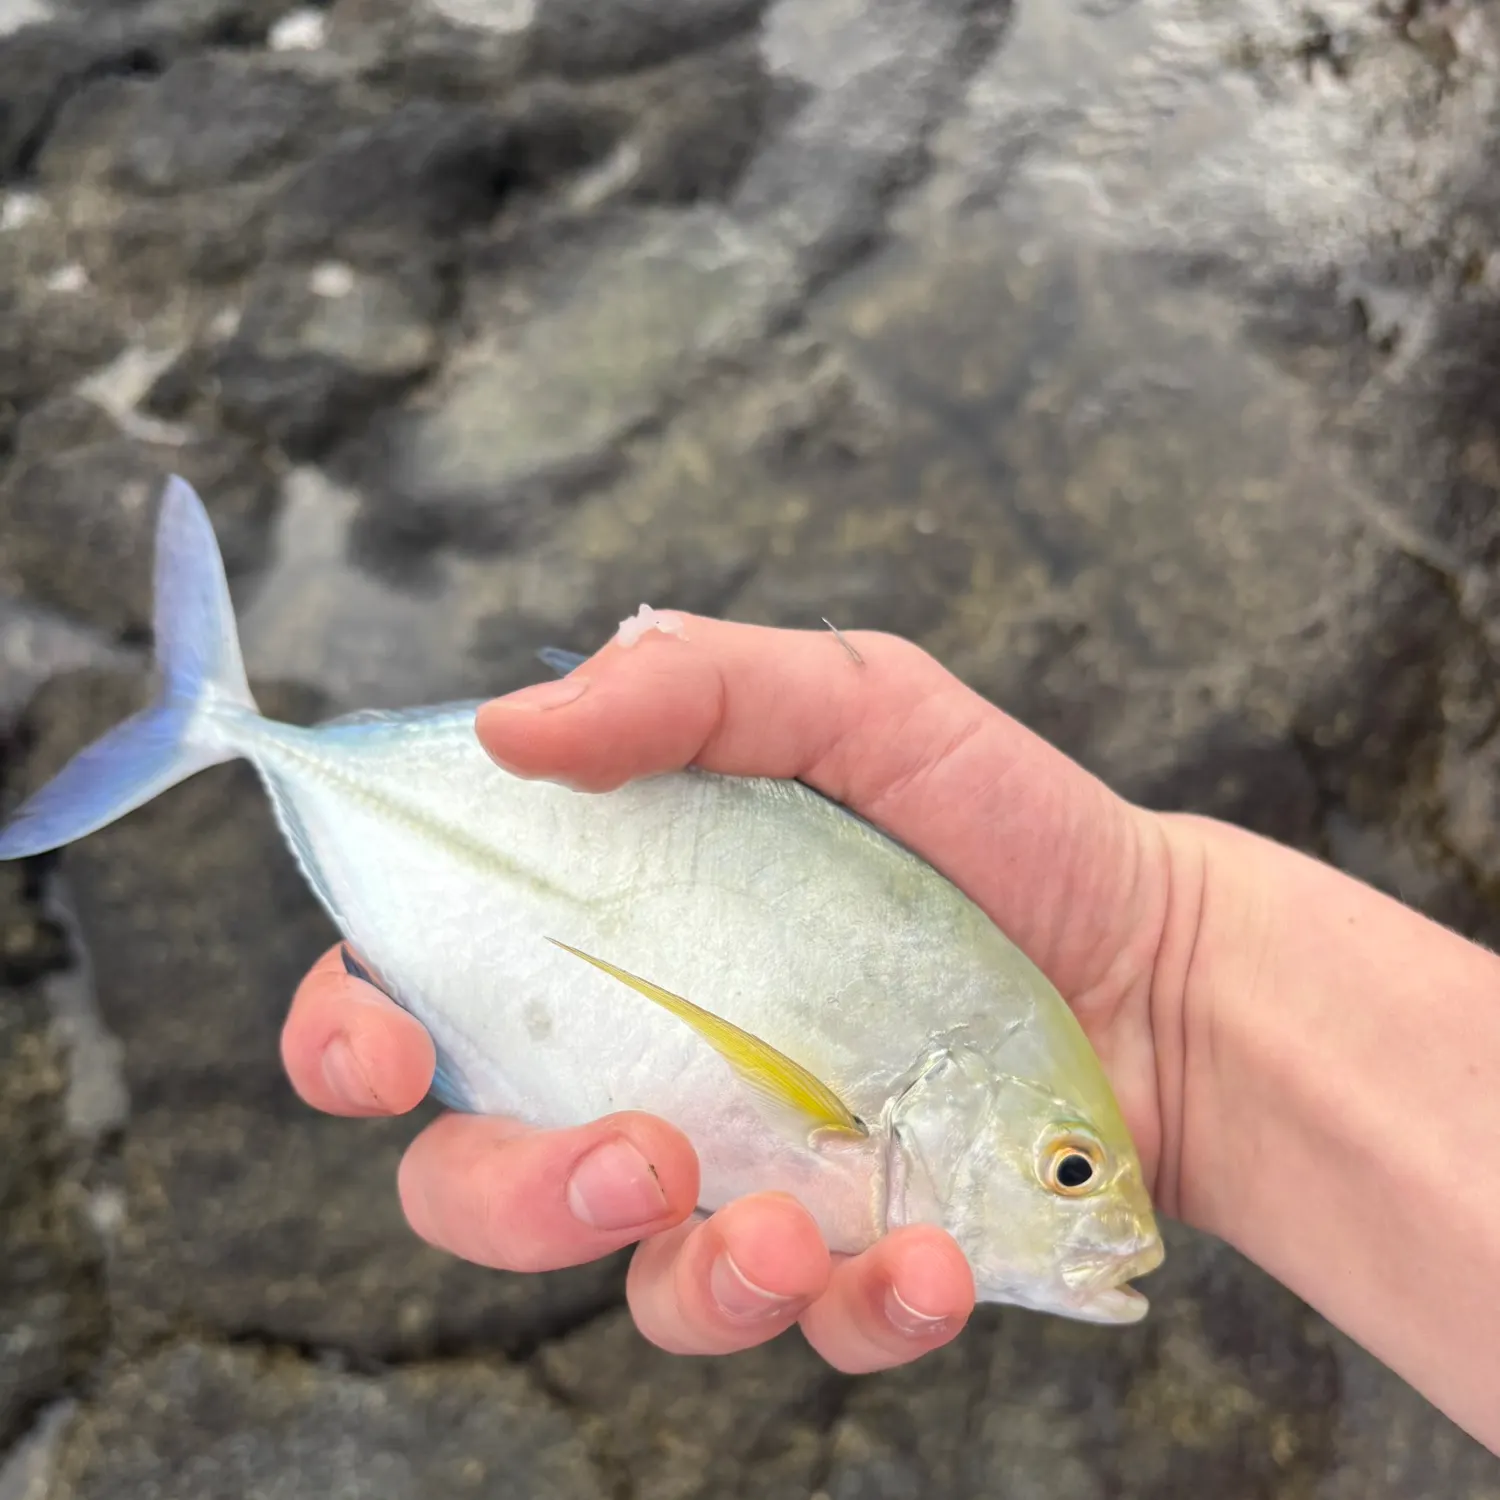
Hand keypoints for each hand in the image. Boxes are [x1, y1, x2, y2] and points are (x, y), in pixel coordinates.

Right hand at [280, 618, 1181, 1370]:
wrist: (1157, 953)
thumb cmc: (994, 819)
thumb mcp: (854, 701)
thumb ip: (690, 687)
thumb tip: (511, 724)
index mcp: (620, 937)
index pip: (425, 993)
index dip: (355, 1032)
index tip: (383, 1048)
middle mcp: (659, 1065)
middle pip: (483, 1179)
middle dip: (511, 1199)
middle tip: (630, 1158)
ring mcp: (753, 1174)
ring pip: (639, 1285)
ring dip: (692, 1283)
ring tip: (795, 1237)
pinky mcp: (858, 1255)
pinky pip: (814, 1331)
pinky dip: (861, 1314)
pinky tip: (933, 1258)